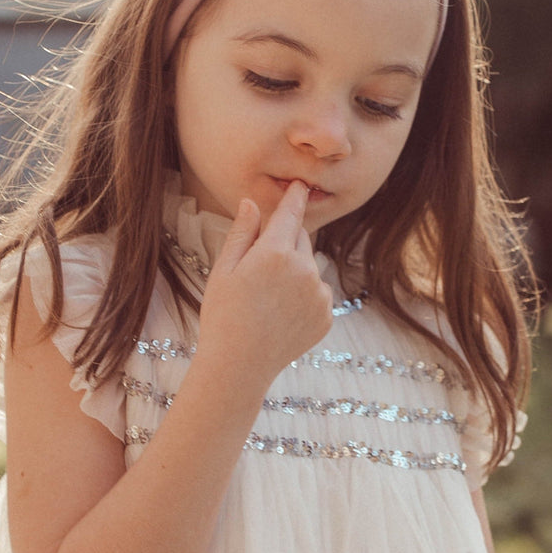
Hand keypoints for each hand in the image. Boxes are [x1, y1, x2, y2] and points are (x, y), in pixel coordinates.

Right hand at [195, 181, 333, 385]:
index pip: (291, 214)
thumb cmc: (223, 316)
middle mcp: (305, 270)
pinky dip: (305, 298)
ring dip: (296, 273)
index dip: (295, 197)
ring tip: (269, 301)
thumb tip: (253, 203)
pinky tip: (281, 316)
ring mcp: (320, 295)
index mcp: (276, 252)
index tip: (300, 186)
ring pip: (311, 268)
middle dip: (286, 243)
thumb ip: (242, 233)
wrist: (239, 366)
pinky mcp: (327, 317)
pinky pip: (318, 295)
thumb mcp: (224, 270)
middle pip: (302, 239)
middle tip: (260, 270)